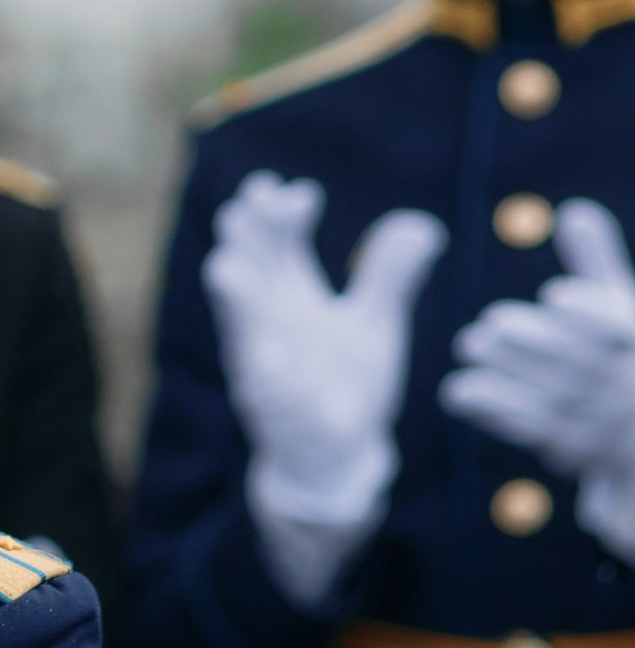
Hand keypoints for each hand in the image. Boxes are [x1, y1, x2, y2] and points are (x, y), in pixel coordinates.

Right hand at [204, 172, 445, 607]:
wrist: (337, 454)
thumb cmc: (346, 382)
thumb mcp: (374, 323)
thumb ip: (389, 275)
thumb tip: (422, 223)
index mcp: (292, 299)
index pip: (279, 247)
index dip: (282, 218)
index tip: (300, 192)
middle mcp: (270, 323)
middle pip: (251, 269)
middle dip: (247, 238)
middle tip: (252, 200)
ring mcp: (264, 362)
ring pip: (241, 323)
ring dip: (233, 296)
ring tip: (225, 264)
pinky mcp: (273, 405)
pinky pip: (261, 383)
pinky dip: (259, 365)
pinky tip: (264, 350)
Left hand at [443, 199, 634, 560]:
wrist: (633, 426)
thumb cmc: (621, 347)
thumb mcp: (617, 305)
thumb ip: (594, 262)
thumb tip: (573, 211)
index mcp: (633, 341)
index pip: (618, 326)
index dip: (588, 309)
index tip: (553, 293)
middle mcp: (619, 382)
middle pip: (577, 362)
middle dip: (533, 341)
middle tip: (492, 322)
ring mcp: (593, 417)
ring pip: (549, 396)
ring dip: (507, 371)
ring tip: (471, 344)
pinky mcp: (564, 443)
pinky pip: (527, 428)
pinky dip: (493, 410)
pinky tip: (459, 391)